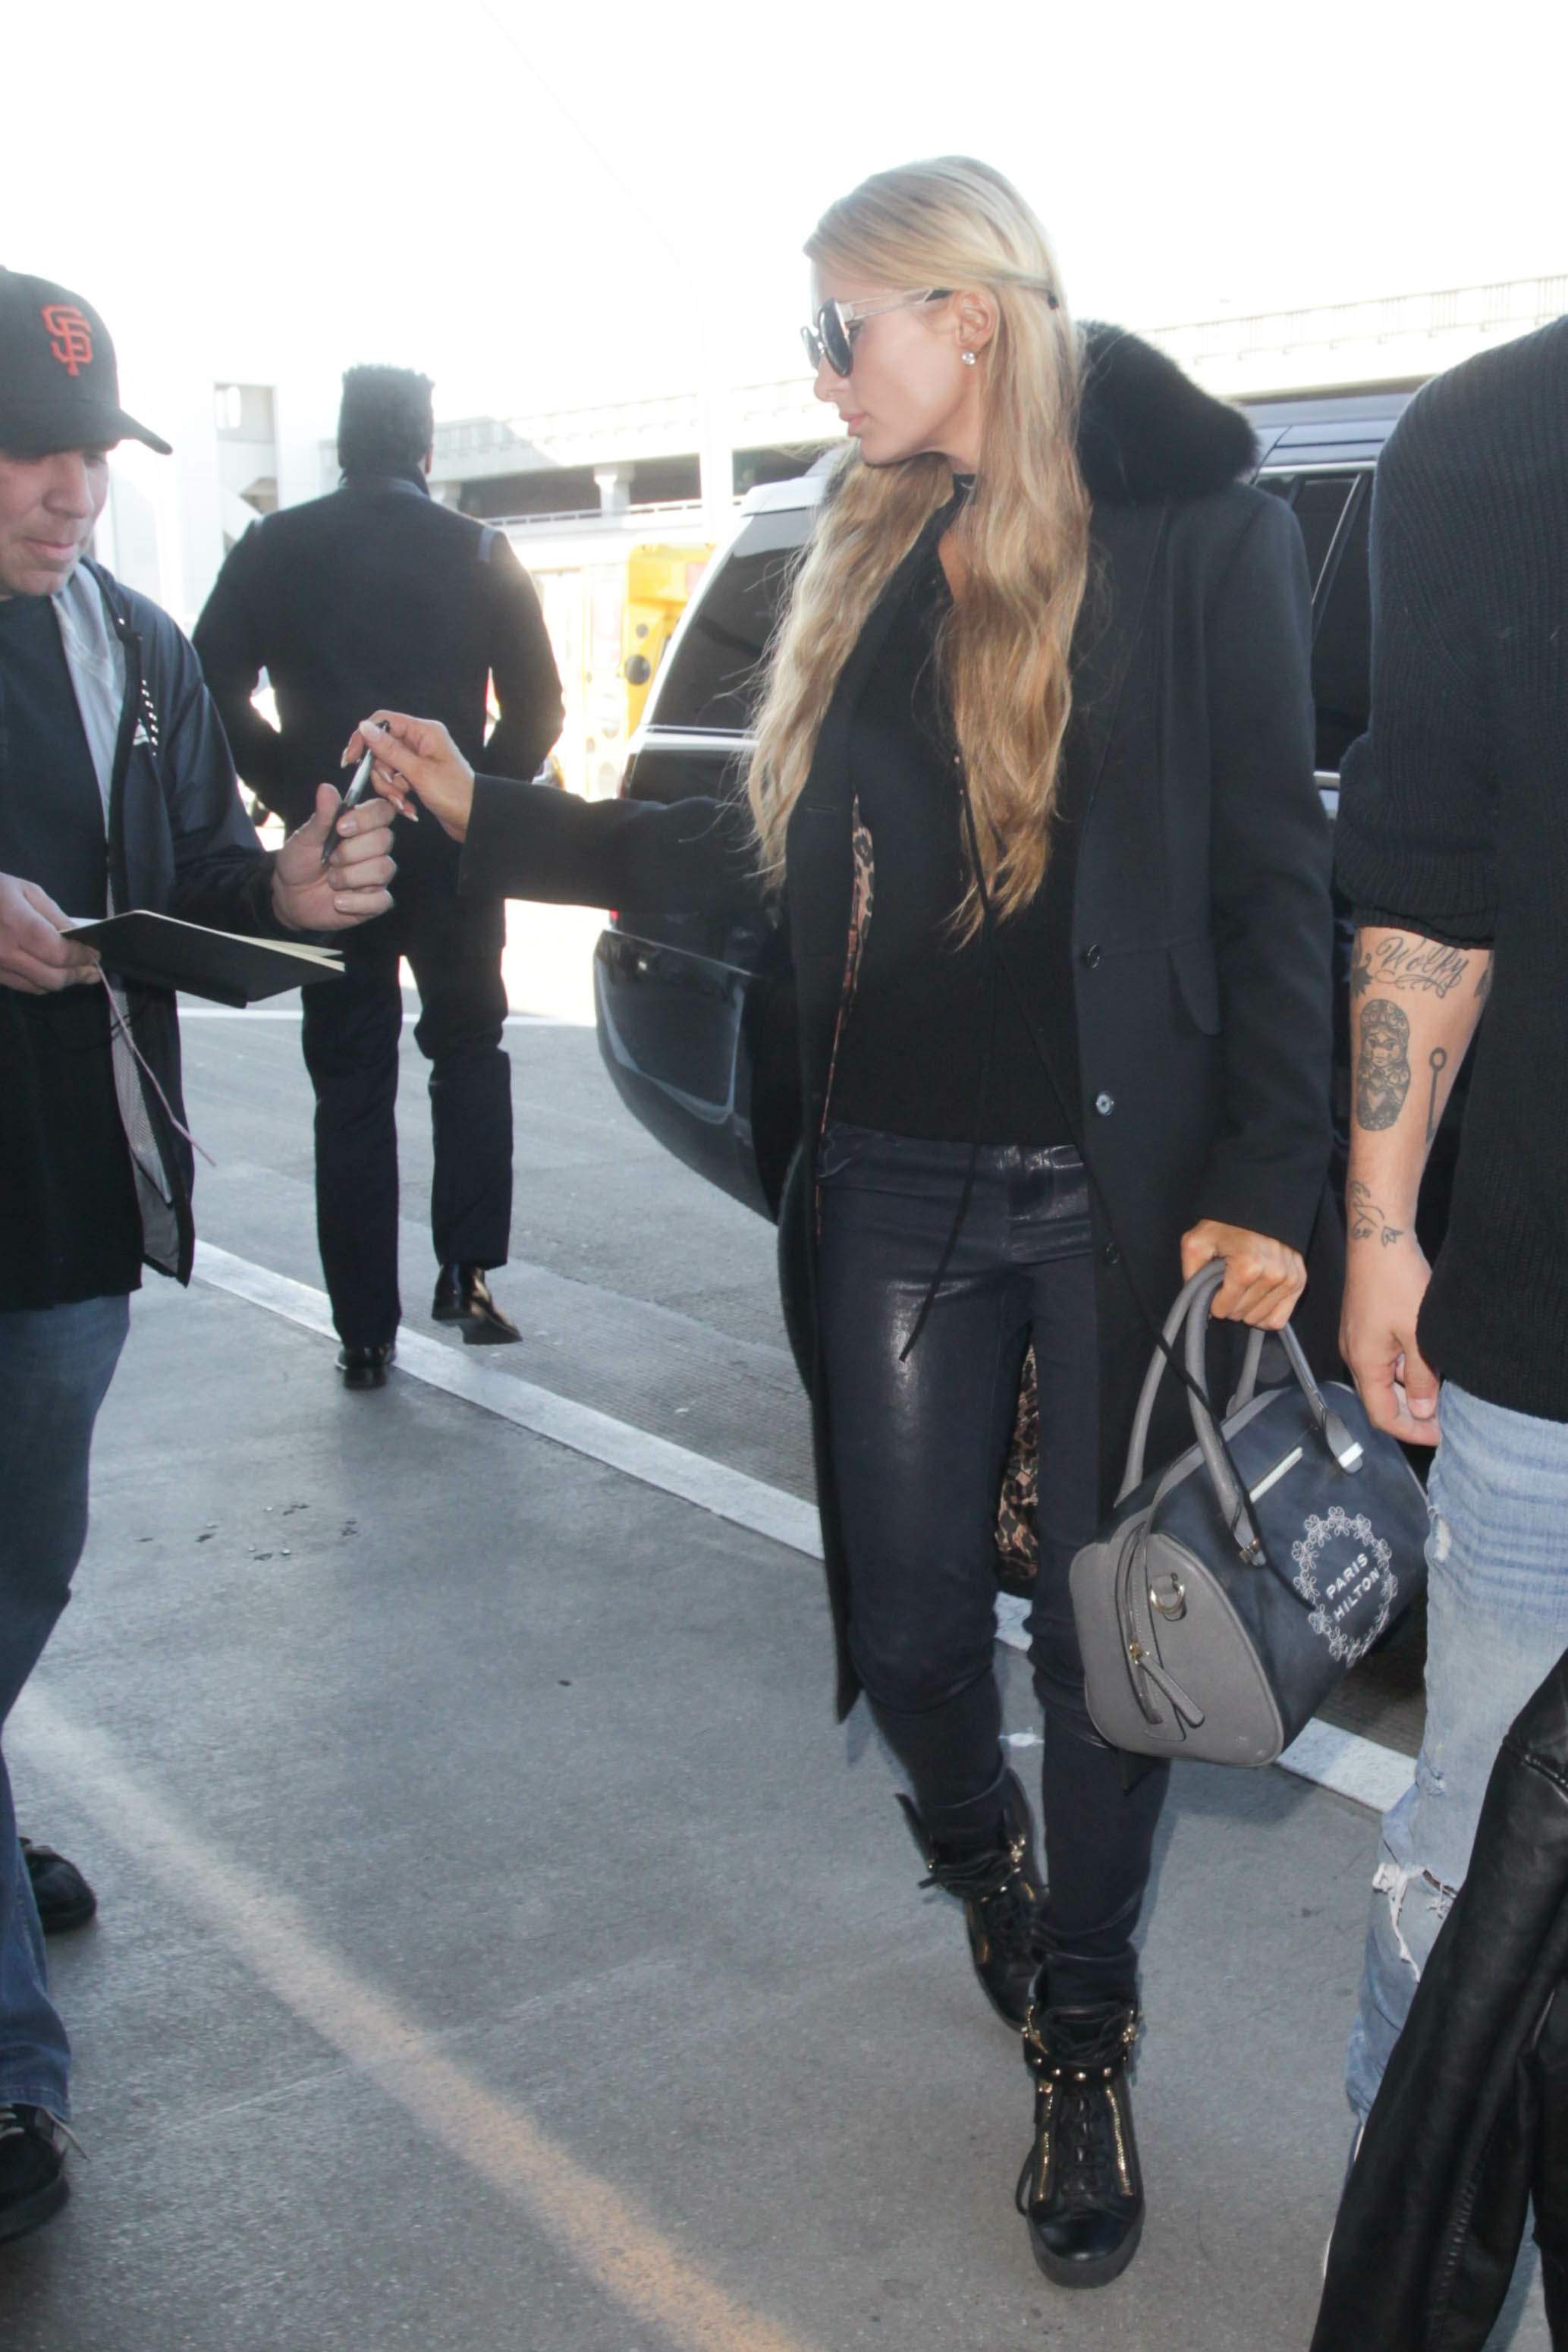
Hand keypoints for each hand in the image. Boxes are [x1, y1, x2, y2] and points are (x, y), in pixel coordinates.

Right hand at [0, 872, 101, 994]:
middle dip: (77, 975)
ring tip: (76, 972)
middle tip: (92, 970)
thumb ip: (55, 916)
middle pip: (53, 978)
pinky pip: (22, 986)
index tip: (96, 954)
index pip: (60, 954)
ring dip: (61, 981)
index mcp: (17, 926)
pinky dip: (41, 982)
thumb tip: (80, 937)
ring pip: (39, 987)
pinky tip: (51, 971)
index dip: (83, 957)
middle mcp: (6, 953)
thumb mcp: (25, 890)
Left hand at [271, 783, 396, 931]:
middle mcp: (374, 849)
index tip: (340, 828)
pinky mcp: (375, 901)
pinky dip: (356, 902)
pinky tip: (338, 902)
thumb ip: (321, 817)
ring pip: (383, 869)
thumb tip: (326, 788)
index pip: (383, 811)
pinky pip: (381, 901)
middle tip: (330, 859)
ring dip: (350, 877)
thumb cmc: (299, 862)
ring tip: (332, 881)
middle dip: (351, 851)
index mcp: (360, 827)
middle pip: (384, 840)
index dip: (367, 818)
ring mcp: (377, 876)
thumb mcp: (305, 838)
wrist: (290, 897)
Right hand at [343, 713, 475, 841]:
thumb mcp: (418, 772)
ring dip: (390, 789)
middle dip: (382, 773)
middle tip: (394, 789)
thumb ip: (389, 750)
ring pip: (386, 768)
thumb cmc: (455, 794)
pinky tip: (410, 809)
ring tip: (404, 803)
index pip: (383, 722)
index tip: (351, 760)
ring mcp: (418, 759)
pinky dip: (398, 796)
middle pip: (381, 748)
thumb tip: (364, 728)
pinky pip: (396, 781)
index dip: (364, 738)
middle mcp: (420, 741)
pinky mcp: (417, 776)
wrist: (474, 820)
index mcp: (424, 731)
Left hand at [1180, 1219, 1305, 1330]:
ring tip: (1244, 1285)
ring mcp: (1289, 1279)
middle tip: (1229, 1282)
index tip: (1214, 1287)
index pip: (1224, 1309)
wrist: (1258, 1205)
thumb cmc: (1225, 1224)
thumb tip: (1200, 1305)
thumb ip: (1191, 1273)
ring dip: (1248, 1308)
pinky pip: (1280, 1318)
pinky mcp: (1298, 1281)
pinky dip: (1266, 1314)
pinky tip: (1258, 1299)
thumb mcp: (1196, 1243)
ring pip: (1260, 1318)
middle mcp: (1273, 1275)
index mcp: (1247, 1267)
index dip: (1213, 1302)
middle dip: (1230, 1304)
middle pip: (1241, 1315)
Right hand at [1340, 1231, 1439, 1444]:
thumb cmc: (1397, 1283)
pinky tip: (1424, 1361)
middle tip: (1443, 1418)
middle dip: (1410, 1414)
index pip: (1382, 1415)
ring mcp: (1356, 1340)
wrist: (1378, 1239)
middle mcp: (1353, 1356)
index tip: (1439, 1435)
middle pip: (1378, 1400)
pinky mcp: (1363, 1326)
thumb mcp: (1419, 1335)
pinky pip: (1380, 1360)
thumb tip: (1424, 1411)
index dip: (1411, 1431)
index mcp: (1364, 1363)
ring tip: (1439, 1390)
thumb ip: (1421, 1377)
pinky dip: (1401, 1370)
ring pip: (1380, 1380)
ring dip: (1407, 1391)